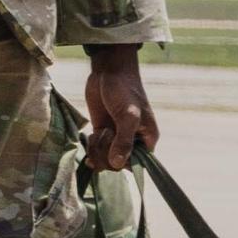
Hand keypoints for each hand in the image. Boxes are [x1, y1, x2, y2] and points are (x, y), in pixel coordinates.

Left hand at [84, 47, 158, 171]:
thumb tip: (117, 164)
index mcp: (147, 140)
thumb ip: (124, 141)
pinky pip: (96, 149)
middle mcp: (132, 141)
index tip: (112, 152)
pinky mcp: (102, 130)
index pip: (136, 164)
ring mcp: (116, 137)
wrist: (109, 72)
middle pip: (117, 164)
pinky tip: (90, 136)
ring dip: (97, 150)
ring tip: (97, 135)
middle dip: (106, 155)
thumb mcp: (127, 116)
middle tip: (103, 136)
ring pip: (104, 158)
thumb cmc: (125, 92)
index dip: (122, 163)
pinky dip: (91, 146)